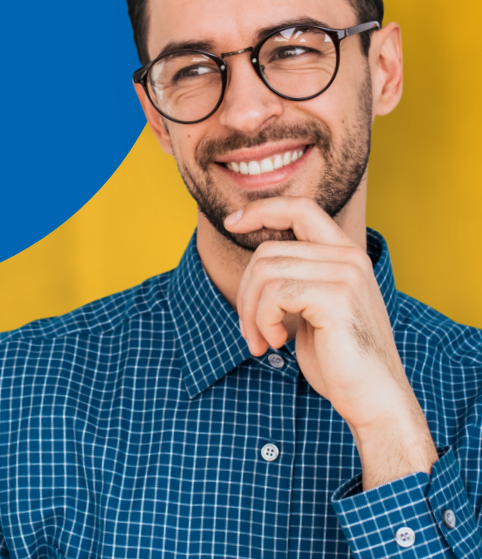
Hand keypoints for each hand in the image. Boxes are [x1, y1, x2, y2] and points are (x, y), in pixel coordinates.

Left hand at [224, 197, 436, 488]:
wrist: (374, 398)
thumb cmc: (339, 358)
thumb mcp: (313, 308)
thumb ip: (297, 278)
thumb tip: (258, 263)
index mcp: (345, 254)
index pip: (300, 207)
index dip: (262, 209)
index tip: (231, 222)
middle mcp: (349, 256)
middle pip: (267, 251)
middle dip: (245, 293)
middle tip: (250, 331)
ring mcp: (345, 274)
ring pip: (264, 272)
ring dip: (250, 312)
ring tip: (262, 340)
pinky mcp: (336, 296)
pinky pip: (273, 295)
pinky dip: (263, 321)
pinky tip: (277, 342)